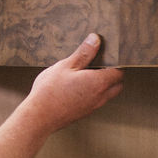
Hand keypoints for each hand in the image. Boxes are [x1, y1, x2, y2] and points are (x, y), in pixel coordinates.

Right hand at [0, 33, 123, 157]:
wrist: (39, 117)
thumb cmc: (50, 91)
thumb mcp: (66, 65)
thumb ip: (84, 53)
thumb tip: (95, 39)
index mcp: (98, 82)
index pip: (119, 72)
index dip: (116, 62)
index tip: (107, 55)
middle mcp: (100, 96)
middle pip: (117, 84)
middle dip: (112, 74)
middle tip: (99, 64)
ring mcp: (92, 107)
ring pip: (107, 94)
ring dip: (102, 84)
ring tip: (86, 74)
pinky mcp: (84, 113)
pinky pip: (95, 101)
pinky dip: (92, 93)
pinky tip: (76, 87)